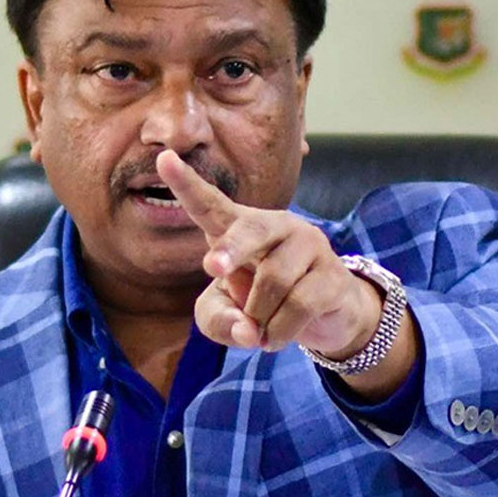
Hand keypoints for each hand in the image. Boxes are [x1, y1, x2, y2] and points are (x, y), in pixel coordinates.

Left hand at [155, 150, 382, 356]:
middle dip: (230, 248)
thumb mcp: (227, 314)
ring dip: (259, 317)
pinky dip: (281, 331)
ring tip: (260, 330)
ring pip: (273, 281)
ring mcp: (308, 244)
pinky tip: (276, 338)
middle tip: (213, 268)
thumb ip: (219, 321)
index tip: (164, 159)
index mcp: (239, 227)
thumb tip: (247, 331)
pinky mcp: (333, 272)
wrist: (325, 315)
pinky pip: (299, 305)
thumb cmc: (262, 304)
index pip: (210, 203)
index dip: (186, 183)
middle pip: (248, 230)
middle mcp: (275, 225)